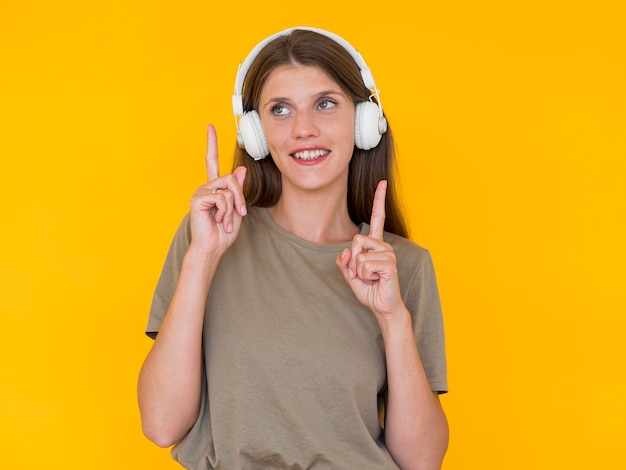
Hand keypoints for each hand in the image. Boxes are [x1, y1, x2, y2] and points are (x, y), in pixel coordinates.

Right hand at [188, 125, 246, 257]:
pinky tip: (218, 221)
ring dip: (233, 207)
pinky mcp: (198, 199)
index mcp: (214, 188)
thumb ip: (237, 190)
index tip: (210, 127)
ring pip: (228, 188)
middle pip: (231, 179)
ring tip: (225, 221)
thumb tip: (239, 170)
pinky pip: (221, 197)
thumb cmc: (223, 232)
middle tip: (239, 214)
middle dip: (240, 198)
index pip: (211, 161)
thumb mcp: (236, 209)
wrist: (212, 248)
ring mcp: (200, 192)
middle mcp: (205, 187)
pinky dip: (226, 211)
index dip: (211, 144)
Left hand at [336, 180, 404, 319]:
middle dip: (352, 260)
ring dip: (358, 271)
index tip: (382, 182)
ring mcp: (388, 254)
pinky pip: (364, 265)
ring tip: (371, 278)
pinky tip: (376, 280)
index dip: (379, 200)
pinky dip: (364, 276)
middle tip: (362, 273)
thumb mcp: (350, 274)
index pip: (377, 218)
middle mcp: (384, 246)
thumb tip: (346, 251)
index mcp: (375, 244)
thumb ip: (344, 262)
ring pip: (359, 255)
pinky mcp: (389, 265)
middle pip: (356, 239)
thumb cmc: (369, 290)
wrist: (381, 306)